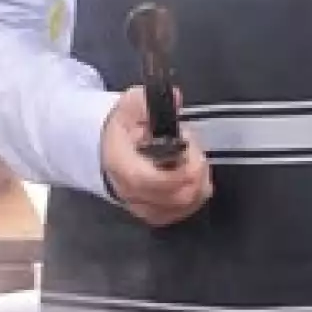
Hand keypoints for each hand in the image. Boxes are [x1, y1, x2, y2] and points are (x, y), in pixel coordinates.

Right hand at [99, 88, 212, 227]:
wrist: (111, 147)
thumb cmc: (124, 127)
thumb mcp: (131, 105)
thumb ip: (150, 101)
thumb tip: (176, 97)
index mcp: (120, 164)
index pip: (149, 181)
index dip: (177, 172)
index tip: (191, 150)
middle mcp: (130, 192)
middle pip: (175, 196)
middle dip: (196, 170)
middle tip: (193, 147)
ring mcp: (144, 207)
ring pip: (185, 206)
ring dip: (200, 181)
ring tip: (193, 159)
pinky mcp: (157, 214)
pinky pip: (186, 211)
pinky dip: (197, 193)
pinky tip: (193, 176)